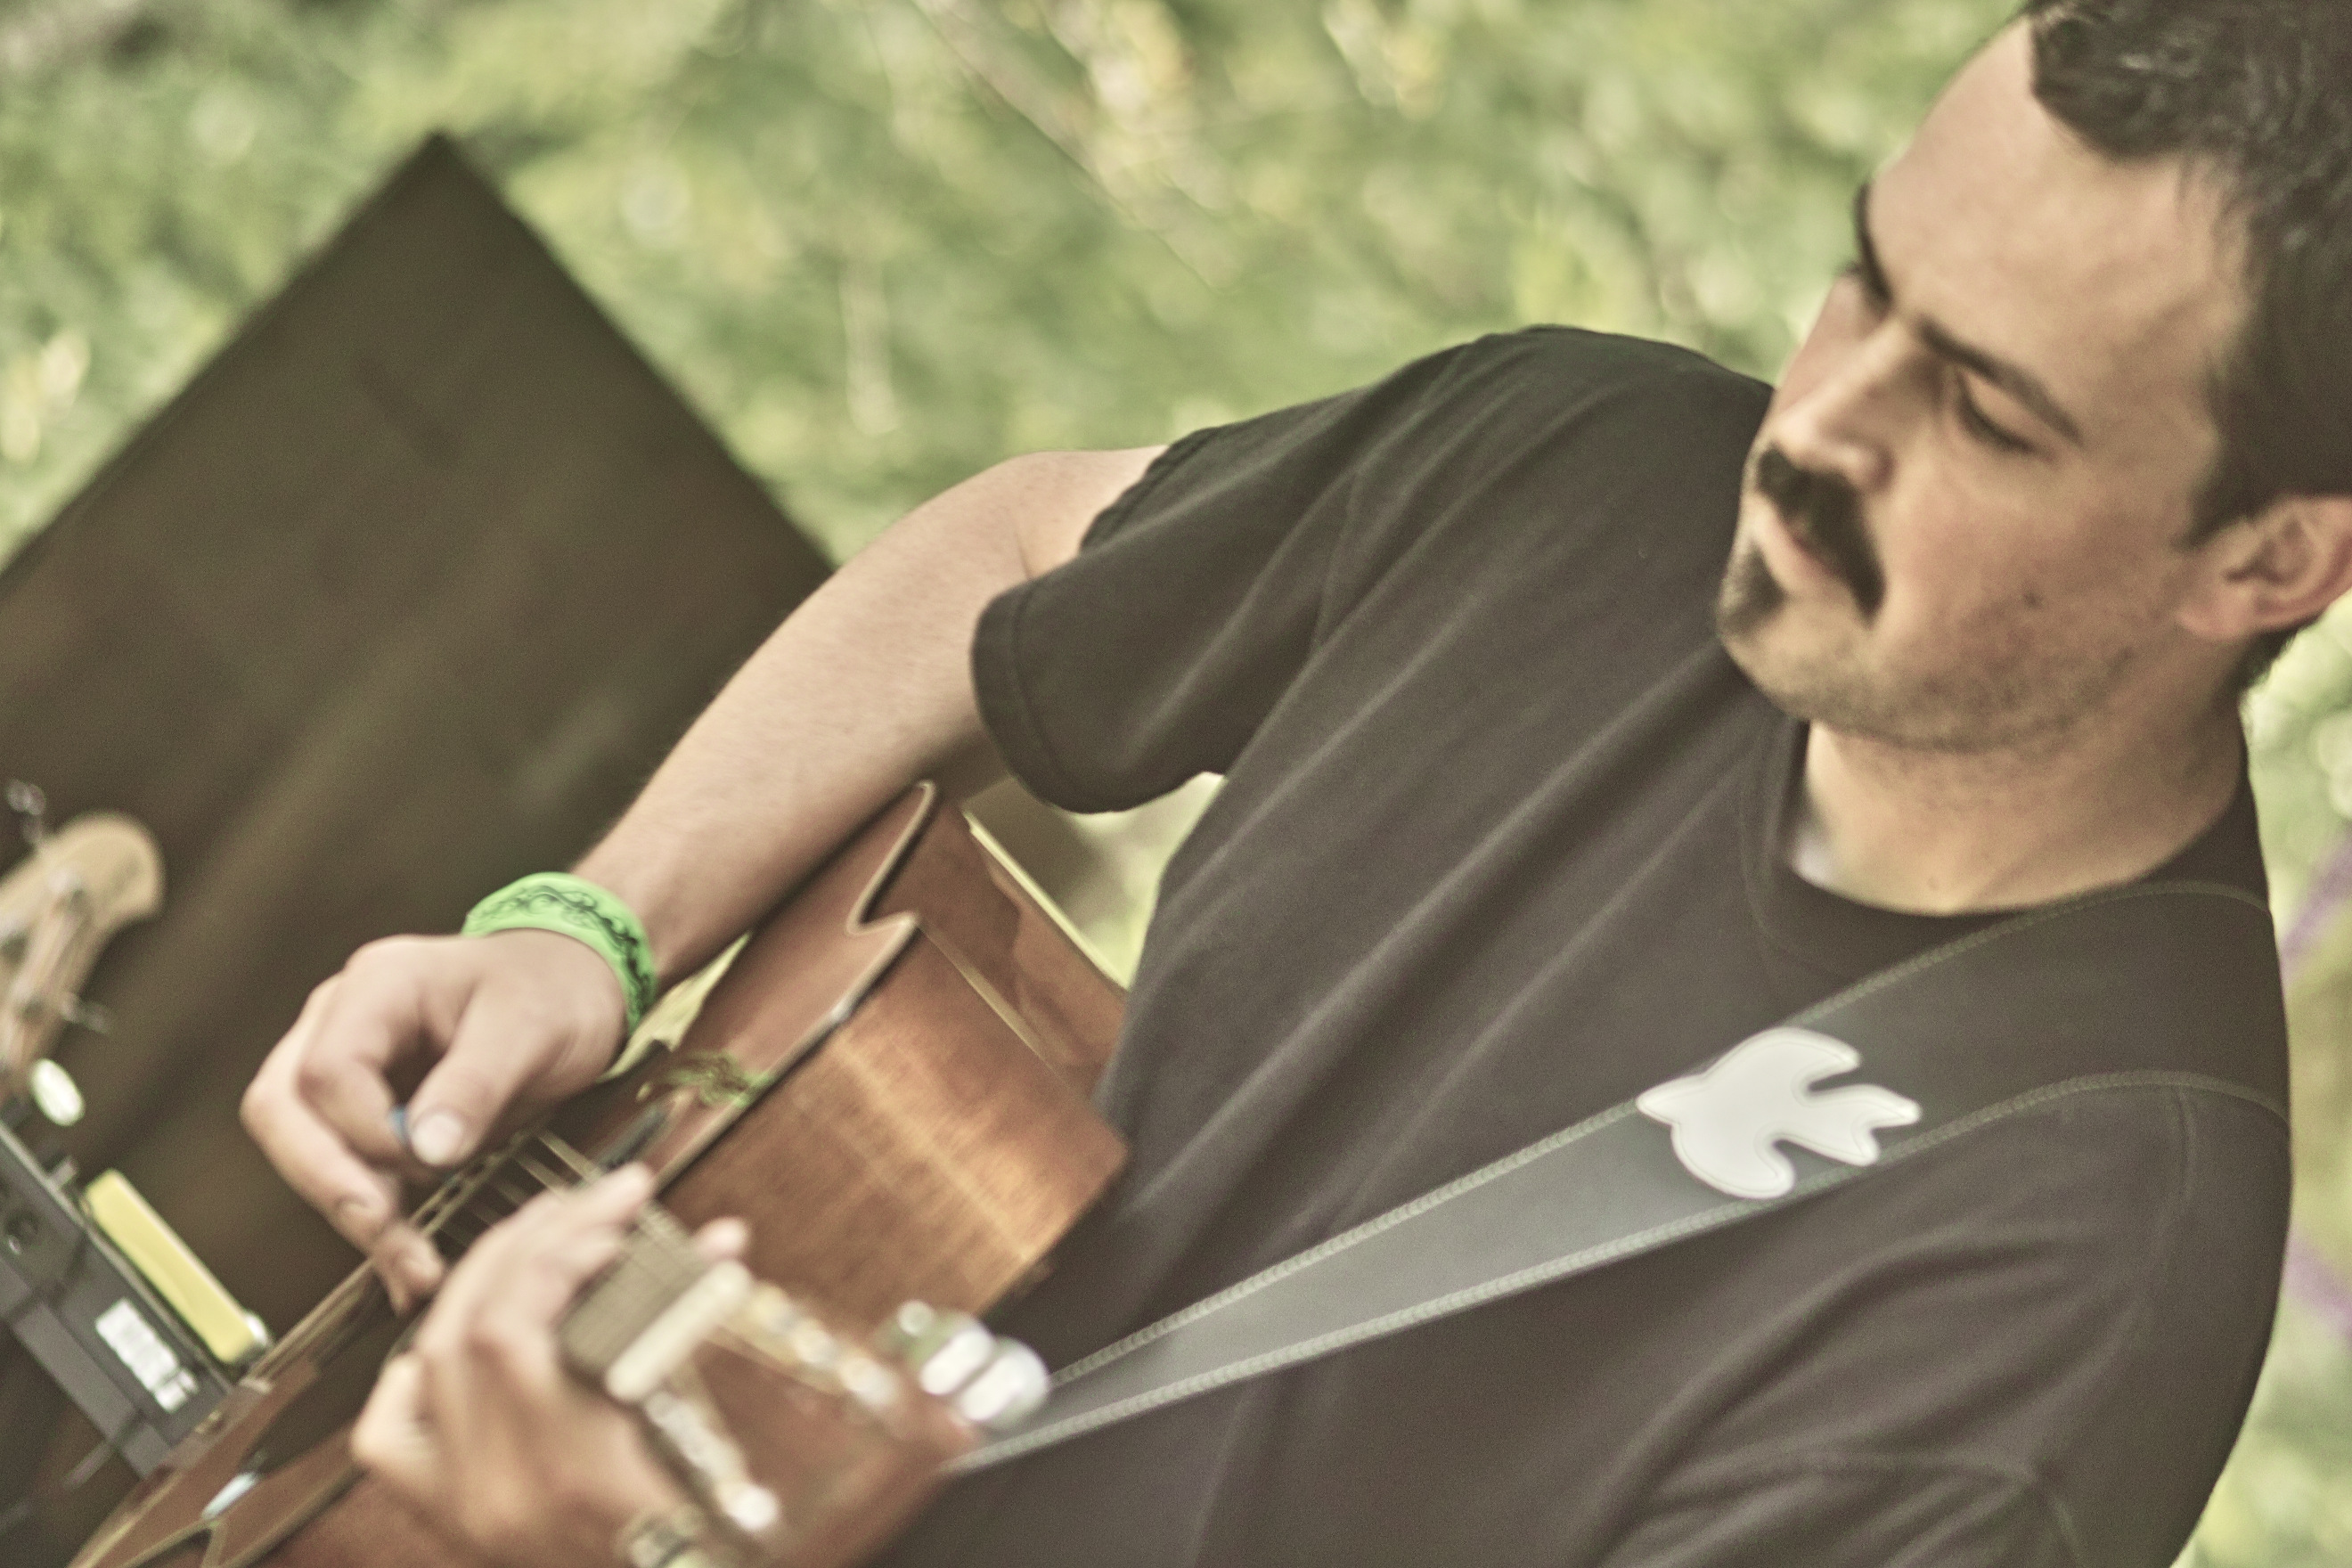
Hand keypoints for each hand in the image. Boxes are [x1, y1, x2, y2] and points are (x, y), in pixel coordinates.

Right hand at [242, 927, 629, 1301]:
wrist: (571, 987)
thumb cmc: (553, 992)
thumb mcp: (533, 1030)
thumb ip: (477, 1085)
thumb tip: (426, 1151)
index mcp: (379, 985)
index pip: (328, 1069)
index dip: (366, 1130)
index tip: (427, 1164)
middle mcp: (342, 1019)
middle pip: (284, 1108)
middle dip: (330, 1181)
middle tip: (385, 1235)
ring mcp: (343, 1061)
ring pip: (301, 1145)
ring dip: (349, 1209)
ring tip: (410, 1263)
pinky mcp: (360, 1106)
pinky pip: (340, 1164)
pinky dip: (370, 1214)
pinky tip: (405, 1258)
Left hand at [351, 1167, 748, 1567]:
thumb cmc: (711, 1534)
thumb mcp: (719, 1440)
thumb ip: (705, 1339)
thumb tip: (716, 1247)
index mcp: (571, 1476)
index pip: (513, 1331)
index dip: (557, 1253)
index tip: (617, 1219)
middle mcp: (500, 1495)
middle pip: (468, 1330)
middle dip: (530, 1244)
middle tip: (589, 1205)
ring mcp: (468, 1510)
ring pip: (431, 1361)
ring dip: (486, 1280)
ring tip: (541, 1237)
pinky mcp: (458, 1520)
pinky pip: (392, 1438)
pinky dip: (413, 1373)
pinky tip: (458, 1337)